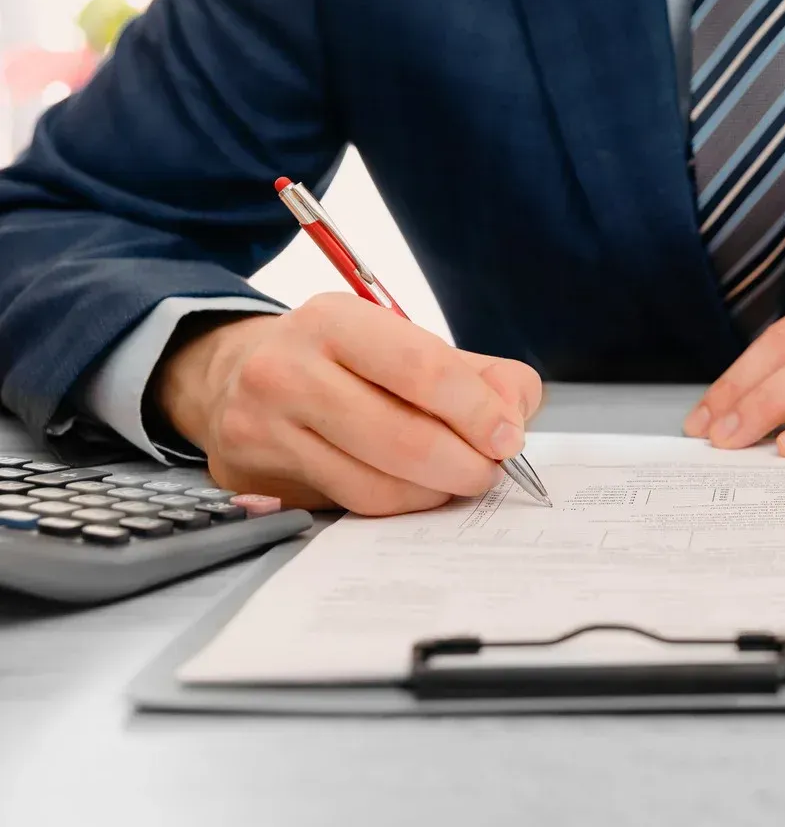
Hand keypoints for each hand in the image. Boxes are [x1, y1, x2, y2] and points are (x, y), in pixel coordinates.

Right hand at [155, 293, 542, 515]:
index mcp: (333, 320)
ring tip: (457, 481)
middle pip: (403, 438)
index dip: (477, 411)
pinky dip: (400, 505)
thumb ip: (477, 373)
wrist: (230, 376)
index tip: (507, 438)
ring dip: (436, 492)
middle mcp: (286, 370)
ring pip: (376, 484)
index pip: (422, 369)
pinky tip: (416, 490)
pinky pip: (349, 506)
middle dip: (465, 464)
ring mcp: (262, 427)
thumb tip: (512, 418)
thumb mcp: (402, 341)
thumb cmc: (339, 359)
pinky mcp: (255, 478)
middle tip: (490, 471)